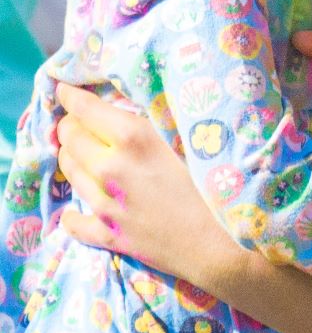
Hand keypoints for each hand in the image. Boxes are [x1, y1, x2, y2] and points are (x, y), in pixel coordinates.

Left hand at [54, 84, 236, 282]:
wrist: (226, 242)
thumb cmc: (221, 182)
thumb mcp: (191, 139)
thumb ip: (157, 125)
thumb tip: (131, 111)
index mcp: (133, 138)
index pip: (84, 109)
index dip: (71, 96)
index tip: (64, 90)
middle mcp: (110, 168)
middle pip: (70, 138)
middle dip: (71, 127)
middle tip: (80, 124)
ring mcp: (105, 204)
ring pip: (69, 172)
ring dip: (73, 159)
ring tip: (86, 156)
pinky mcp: (108, 235)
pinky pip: (74, 221)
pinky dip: (75, 213)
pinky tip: (82, 209)